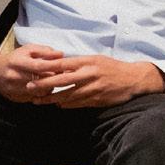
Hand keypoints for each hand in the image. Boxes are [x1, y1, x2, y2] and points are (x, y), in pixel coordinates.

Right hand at [0, 44, 66, 102]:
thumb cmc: (14, 59)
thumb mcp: (27, 50)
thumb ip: (44, 51)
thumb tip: (60, 54)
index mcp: (18, 62)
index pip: (39, 66)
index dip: (54, 66)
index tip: (65, 66)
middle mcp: (15, 76)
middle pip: (41, 80)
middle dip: (54, 77)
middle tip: (62, 73)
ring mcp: (15, 89)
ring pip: (40, 91)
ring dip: (49, 86)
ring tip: (51, 80)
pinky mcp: (17, 98)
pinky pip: (35, 98)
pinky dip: (41, 93)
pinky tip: (42, 87)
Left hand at [32, 55, 164, 107]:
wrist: (133, 79)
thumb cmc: (113, 68)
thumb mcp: (96, 60)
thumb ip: (79, 63)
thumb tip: (60, 66)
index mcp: (87, 62)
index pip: (63, 64)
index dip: (46, 69)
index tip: (34, 72)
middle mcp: (89, 74)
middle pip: (62, 80)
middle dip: (44, 85)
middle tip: (30, 88)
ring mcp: (93, 88)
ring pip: (68, 95)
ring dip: (52, 98)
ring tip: (39, 100)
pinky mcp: (97, 100)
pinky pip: (78, 103)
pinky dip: (67, 104)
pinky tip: (58, 105)